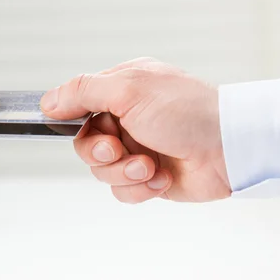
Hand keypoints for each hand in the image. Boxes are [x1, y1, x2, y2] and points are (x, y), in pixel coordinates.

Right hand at [41, 57, 230, 202]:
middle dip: (100, 151)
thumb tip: (47, 100)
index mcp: (122, 89)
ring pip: (102, 170)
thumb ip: (84, 91)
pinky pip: (122, 190)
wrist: (231, 149)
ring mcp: (137, 148)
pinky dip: (140, 187)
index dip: (72, 119)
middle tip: (118, 148)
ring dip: (124, 171)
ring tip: (150, 165)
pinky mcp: (148, 177)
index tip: (70, 126)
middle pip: (85, 142)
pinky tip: (162, 177)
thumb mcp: (129, 89)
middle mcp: (127, 118)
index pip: (79, 104)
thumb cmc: (187, 111)